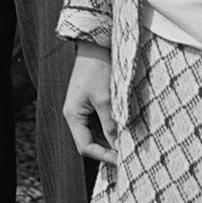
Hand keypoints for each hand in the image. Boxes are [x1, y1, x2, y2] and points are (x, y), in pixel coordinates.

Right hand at [62, 42, 117, 165]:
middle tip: (128, 154)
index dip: (103, 156)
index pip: (85, 146)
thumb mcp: (105, 99)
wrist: (97, 42)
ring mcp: (83, 107)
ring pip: (97, 131)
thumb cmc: (98, 68)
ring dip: (111, 137)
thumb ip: (110, 125)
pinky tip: (125, 127)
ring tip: (129, 142)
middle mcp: (75, 114)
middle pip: (90, 140)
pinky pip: (100, 120)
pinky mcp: (92, 100)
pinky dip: (111, 126)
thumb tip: (118, 146)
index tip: (122, 160)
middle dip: (108, 148)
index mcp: (73, 115)